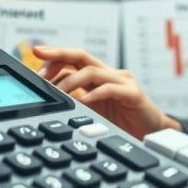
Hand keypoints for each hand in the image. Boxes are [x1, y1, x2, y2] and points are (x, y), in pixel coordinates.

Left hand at [32, 46, 178, 138]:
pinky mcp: (133, 93)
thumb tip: (49, 94)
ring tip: (58, 92)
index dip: (55, 56)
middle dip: (58, 54)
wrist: (151, 133)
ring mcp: (123, 81)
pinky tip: (83, 101)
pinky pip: (110, 89)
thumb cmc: (122, 121)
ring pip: (92, 71)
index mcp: (99, 75)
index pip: (74, 58)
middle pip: (81, 56)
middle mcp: (110, 73)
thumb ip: (75, 99)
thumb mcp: (92, 109)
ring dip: (70, 81)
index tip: (36, 57)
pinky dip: (94, 94)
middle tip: (39, 55)